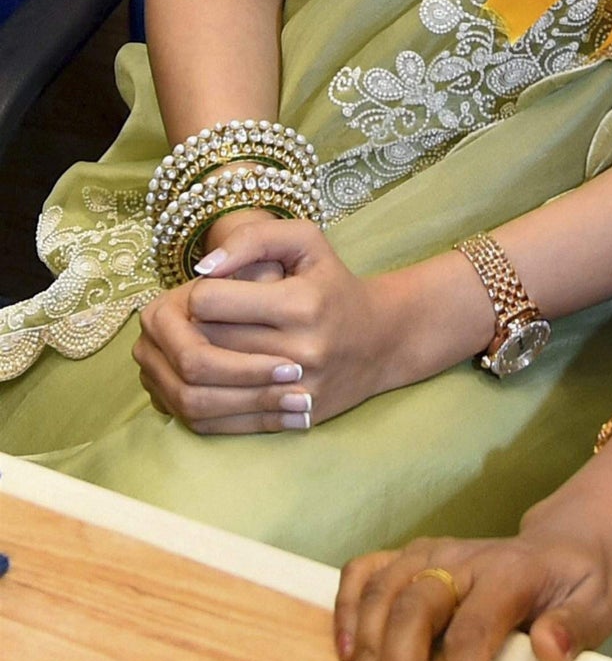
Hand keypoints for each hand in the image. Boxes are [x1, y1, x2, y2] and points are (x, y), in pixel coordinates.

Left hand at [132, 215, 403, 433]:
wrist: (383, 339)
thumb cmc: (333, 285)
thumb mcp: (307, 243)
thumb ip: (255, 239)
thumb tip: (204, 268)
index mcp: (301, 303)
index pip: (208, 301)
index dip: (194, 294)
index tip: (205, 293)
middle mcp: (302, 350)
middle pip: (201, 346)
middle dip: (180, 332)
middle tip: (186, 323)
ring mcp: (297, 391)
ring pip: (203, 391)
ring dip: (180, 371)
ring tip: (187, 352)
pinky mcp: (293, 420)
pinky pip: (220, 421)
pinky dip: (195, 404)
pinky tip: (198, 383)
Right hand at [335, 515, 611, 660]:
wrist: (566, 540)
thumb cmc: (578, 583)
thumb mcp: (601, 603)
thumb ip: (578, 626)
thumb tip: (548, 649)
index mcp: (511, 573)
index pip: (474, 631)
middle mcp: (465, 558)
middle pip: (415, 608)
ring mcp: (435, 552)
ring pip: (384, 590)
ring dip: (364, 649)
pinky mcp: (414, 556)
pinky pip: (366, 569)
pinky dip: (346, 606)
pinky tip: (342, 654)